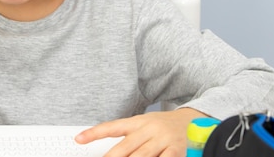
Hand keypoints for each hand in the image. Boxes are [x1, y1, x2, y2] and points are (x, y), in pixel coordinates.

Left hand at [75, 108, 206, 156]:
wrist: (194, 120)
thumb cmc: (164, 126)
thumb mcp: (145, 125)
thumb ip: (129, 138)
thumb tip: (111, 153)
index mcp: (138, 122)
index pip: (112, 127)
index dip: (94, 133)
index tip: (79, 139)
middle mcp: (149, 129)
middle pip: (125, 147)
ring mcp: (162, 140)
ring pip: (141, 156)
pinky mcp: (176, 151)